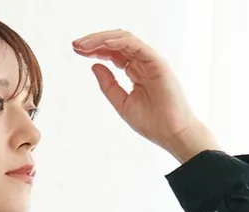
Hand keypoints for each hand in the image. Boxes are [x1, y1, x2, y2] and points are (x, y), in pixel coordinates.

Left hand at [71, 29, 219, 160]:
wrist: (172, 134)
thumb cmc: (152, 123)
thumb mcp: (122, 104)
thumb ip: (108, 85)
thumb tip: (93, 65)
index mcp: (135, 71)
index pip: (112, 53)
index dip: (94, 49)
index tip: (77, 51)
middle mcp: (143, 62)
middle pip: (116, 42)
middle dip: (94, 41)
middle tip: (75, 44)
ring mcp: (151, 61)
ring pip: (124, 40)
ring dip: (103, 39)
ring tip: (85, 44)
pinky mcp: (158, 63)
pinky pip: (137, 46)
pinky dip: (120, 43)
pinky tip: (104, 45)